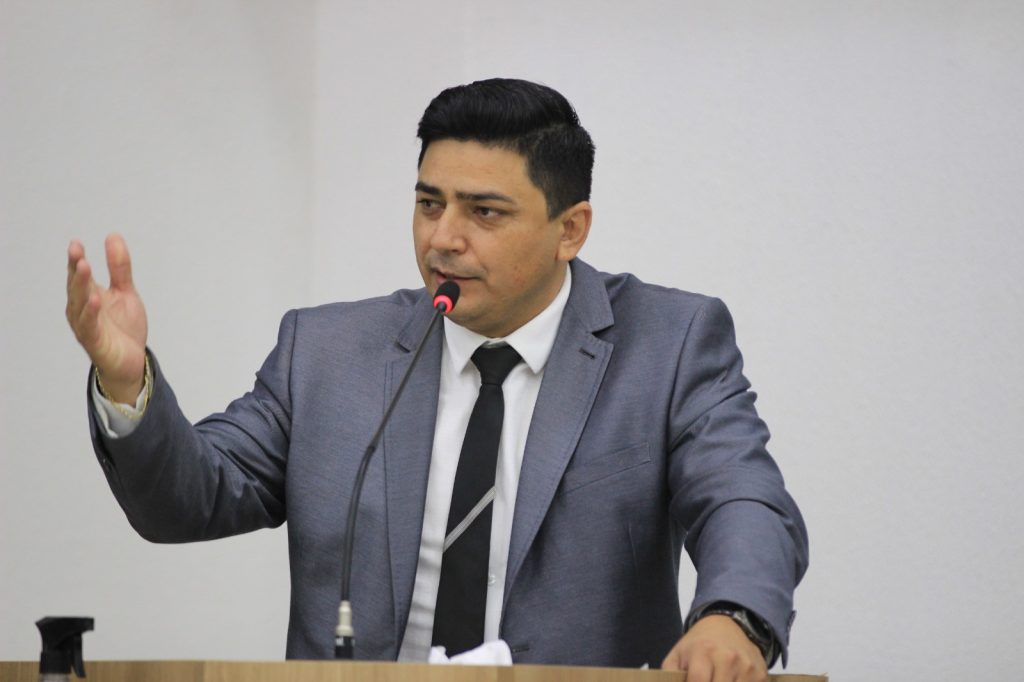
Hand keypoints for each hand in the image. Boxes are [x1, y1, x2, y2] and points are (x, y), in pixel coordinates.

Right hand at [66, 234, 148, 402]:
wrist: (132, 361)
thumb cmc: (123, 327)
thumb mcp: (126, 292)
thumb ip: (119, 268)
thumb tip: (113, 236)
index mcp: (87, 296)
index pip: (79, 275)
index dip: (76, 260)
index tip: (76, 244)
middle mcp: (81, 310)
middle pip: (76, 287)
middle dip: (76, 270)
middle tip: (77, 252)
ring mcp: (86, 326)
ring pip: (80, 304)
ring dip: (81, 286)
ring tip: (84, 268)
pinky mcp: (95, 342)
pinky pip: (90, 326)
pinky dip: (91, 312)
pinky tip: (95, 299)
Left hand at [661, 615, 767, 681]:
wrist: (728, 625)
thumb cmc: (698, 644)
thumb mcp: (677, 654)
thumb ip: (669, 675)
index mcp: (703, 652)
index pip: (697, 681)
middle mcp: (727, 658)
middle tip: (705, 681)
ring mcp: (746, 666)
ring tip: (714, 679)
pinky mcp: (760, 674)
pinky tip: (730, 681)